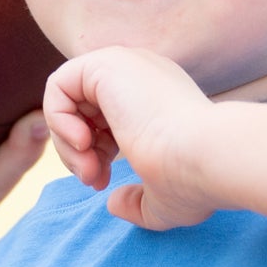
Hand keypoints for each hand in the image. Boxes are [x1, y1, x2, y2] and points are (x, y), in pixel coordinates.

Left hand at [43, 48, 216, 230]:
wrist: (208, 158)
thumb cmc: (195, 181)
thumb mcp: (163, 199)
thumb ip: (137, 200)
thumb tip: (114, 204)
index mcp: (156, 98)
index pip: (104, 119)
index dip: (94, 155)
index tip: (102, 185)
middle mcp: (141, 76)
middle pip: (81, 109)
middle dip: (76, 152)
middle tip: (91, 180)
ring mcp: (125, 65)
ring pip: (67, 99)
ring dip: (66, 142)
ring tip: (88, 169)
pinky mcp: (107, 63)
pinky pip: (58, 85)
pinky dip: (57, 119)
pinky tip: (82, 142)